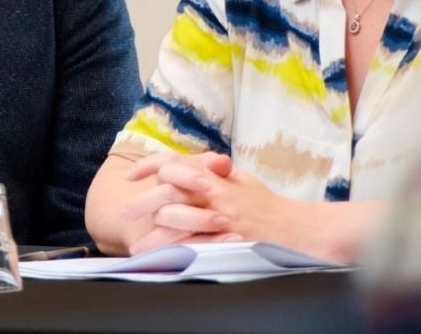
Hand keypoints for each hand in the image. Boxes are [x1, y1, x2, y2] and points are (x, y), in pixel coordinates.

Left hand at [124, 152, 293, 254]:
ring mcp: (220, 217)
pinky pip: (194, 244)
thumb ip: (216, 172)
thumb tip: (192, 164)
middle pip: (168, 190)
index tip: (131, 175)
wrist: (296, 228)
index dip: (149, 165)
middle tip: (124, 214)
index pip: (175, 162)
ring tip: (137, 246)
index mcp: (216, 176)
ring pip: (176, 218)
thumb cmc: (267, 205)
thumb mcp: (241, 180)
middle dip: (142, 203)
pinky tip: (162, 259)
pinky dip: (175, 251)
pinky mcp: (226, 239)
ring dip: (153, 234)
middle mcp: (215, 192)